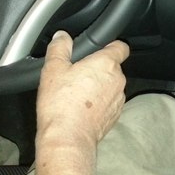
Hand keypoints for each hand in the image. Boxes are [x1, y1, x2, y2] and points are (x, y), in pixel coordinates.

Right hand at [36, 31, 129, 148]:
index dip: (111, 45)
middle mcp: (118, 79)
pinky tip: (82, 107)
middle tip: (77, 74)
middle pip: (112, 66)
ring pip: (111, 85)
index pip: (120, 46)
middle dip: (98, 68)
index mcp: (106, 63)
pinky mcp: (115, 114)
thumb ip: (59, 48)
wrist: (68, 138)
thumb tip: (62, 36)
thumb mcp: (53, 70)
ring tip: (76, 93)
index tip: (99, 48)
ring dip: (99, 86)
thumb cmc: (61, 104)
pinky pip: (109, 102)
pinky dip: (99, 102)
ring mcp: (119, 98)